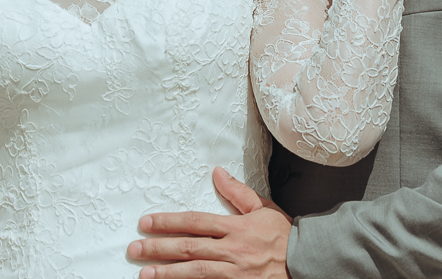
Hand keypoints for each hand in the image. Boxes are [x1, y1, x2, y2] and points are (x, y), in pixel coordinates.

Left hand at [127, 167, 291, 278]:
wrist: (307, 263)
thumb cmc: (283, 235)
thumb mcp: (263, 207)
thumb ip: (237, 192)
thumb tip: (217, 173)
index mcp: (236, 227)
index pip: (194, 222)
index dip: (168, 222)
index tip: (146, 223)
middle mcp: (232, 250)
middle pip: (188, 248)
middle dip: (158, 248)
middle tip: (134, 249)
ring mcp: (234, 273)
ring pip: (195, 272)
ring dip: (168, 273)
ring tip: (145, 274)